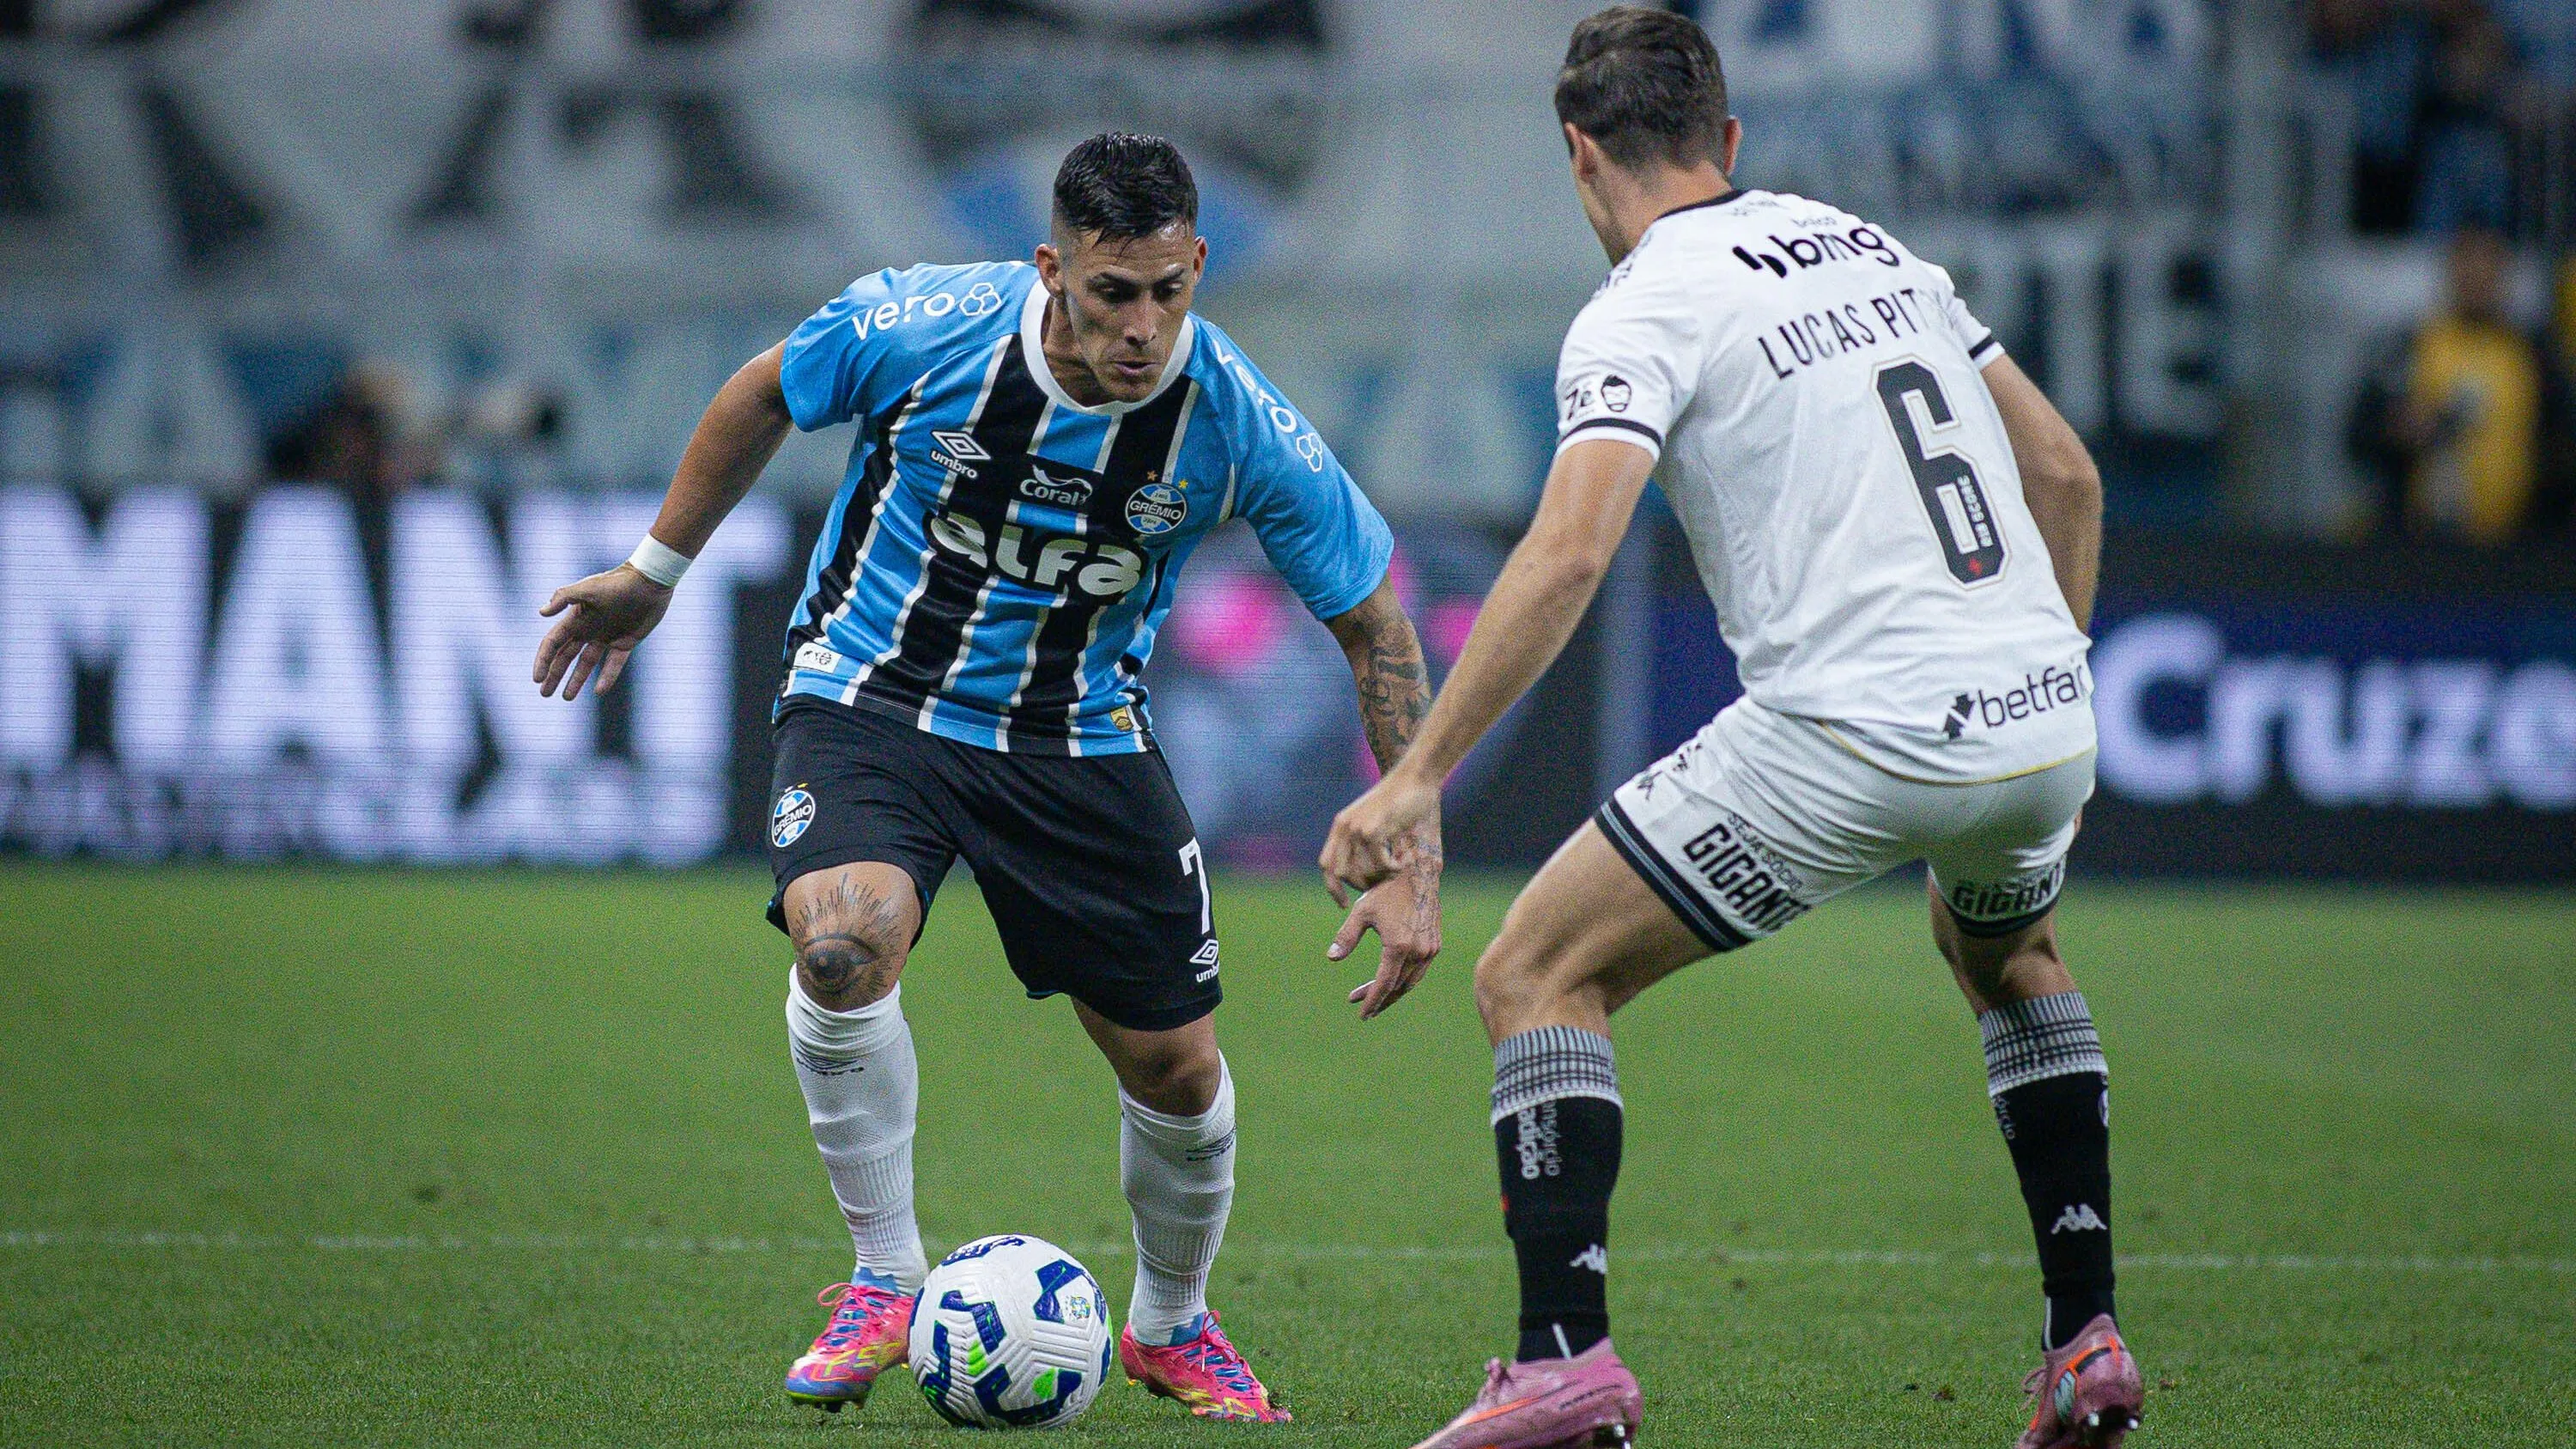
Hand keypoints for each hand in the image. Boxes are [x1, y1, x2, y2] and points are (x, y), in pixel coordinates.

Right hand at [532, 564, 672, 699]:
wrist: (649, 582)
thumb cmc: (617, 582)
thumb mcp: (588, 587)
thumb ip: (564, 597)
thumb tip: (541, 613)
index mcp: (576, 619)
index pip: (553, 643)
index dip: (544, 660)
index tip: (537, 678)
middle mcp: (588, 629)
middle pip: (565, 656)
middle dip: (554, 675)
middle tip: (544, 694)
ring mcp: (606, 636)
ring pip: (586, 663)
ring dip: (575, 680)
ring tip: (566, 697)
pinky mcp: (626, 642)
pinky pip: (614, 664)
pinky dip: (607, 677)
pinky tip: (598, 691)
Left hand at [1319, 767, 1442, 904]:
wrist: (1415, 776)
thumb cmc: (1401, 800)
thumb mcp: (1375, 820)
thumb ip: (1363, 842)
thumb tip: (1364, 875)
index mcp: (1341, 825)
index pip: (1326, 865)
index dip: (1333, 888)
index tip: (1344, 904)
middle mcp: (1345, 827)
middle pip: (1341, 873)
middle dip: (1360, 885)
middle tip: (1381, 884)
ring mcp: (1358, 828)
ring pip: (1362, 871)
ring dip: (1381, 877)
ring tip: (1397, 869)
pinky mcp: (1374, 829)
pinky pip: (1380, 863)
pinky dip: (1393, 868)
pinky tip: (1404, 862)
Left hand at [1327, 849, 1441, 1019]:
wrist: (1418, 874)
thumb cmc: (1386, 890)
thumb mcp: (1362, 912)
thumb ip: (1346, 937)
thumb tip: (1331, 958)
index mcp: (1399, 946)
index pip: (1384, 984)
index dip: (1371, 1000)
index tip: (1361, 1013)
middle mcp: (1418, 952)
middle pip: (1397, 987)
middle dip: (1378, 998)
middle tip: (1361, 1006)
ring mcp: (1430, 950)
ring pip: (1410, 982)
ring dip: (1392, 992)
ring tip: (1373, 997)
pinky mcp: (1435, 945)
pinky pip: (1419, 971)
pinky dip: (1404, 980)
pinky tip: (1391, 979)